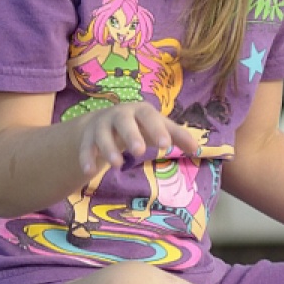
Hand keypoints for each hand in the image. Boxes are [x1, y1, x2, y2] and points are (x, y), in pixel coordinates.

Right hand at [75, 101, 203, 175]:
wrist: (106, 120)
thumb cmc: (140, 125)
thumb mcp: (158, 128)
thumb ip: (177, 136)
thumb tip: (198, 149)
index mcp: (139, 111)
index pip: (148, 117)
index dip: (156, 129)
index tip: (165, 145)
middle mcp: (119, 115)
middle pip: (123, 121)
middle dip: (131, 135)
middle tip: (139, 151)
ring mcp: (101, 125)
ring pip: (102, 134)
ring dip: (108, 148)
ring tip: (117, 165)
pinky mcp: (88, 138)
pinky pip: (85, 147)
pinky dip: (86, 158)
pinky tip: (90, 172)